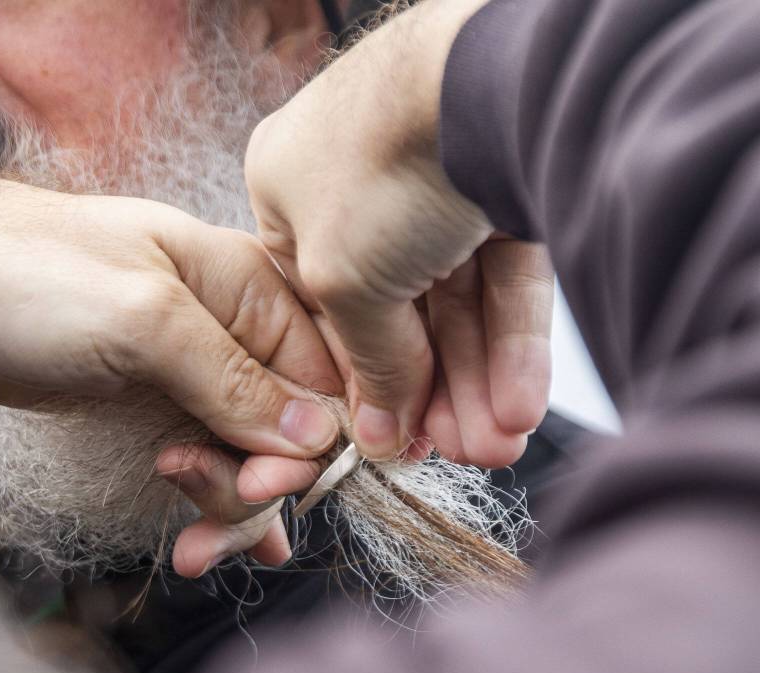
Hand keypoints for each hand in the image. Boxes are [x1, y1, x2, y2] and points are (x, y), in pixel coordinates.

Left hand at [0, 177, 344, 572]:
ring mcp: (193, 374)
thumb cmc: (32, 276)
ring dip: (225, 506)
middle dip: (257, 483)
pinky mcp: (155, 408)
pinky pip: (208, 464)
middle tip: (197, 498)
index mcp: (250, 287)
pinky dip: (209, 506)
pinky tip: (203, 544)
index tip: (262, 484)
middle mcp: (233, 332)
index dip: (309, 445)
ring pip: (249, 458)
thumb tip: (319, 436)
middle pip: (290, 431)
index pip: (324, 379)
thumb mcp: (142, 321)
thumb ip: (233, 379)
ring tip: (183, 537)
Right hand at [243, 0, 550, 463]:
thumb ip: (364, 363)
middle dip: (430, 391)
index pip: (322, 307)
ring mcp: (433, 181)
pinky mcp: (505, 185)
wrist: (485, 82)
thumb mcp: (341, 282)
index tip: (390, 439)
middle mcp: (359, 185)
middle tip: (454, 453)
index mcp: (289, 192)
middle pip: (397, 311)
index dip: (360, 381)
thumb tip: (377, 432)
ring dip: (475, 378)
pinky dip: (511, 341)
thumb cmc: (379, 162)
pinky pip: (503, 278)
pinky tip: (519, 401)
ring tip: (496, 444)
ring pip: (456, 301)